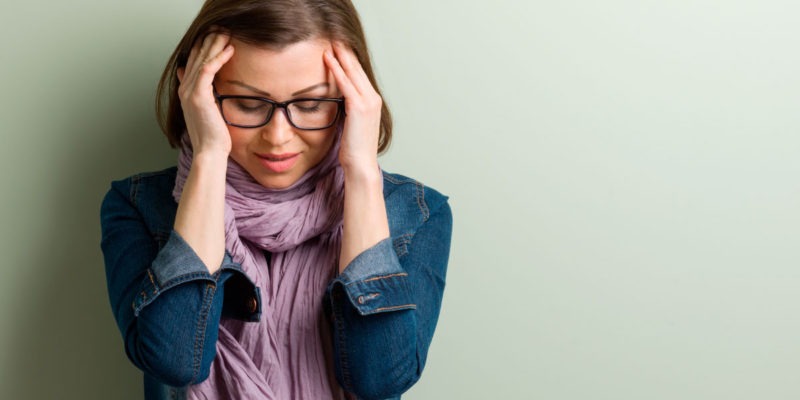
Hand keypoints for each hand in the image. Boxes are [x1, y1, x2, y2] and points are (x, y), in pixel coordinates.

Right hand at [177, 32, 234, 156]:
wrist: (210, 151)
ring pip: (201, 60)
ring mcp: (189, 92)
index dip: (202, 48)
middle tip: (220, 29)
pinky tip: (229, 50)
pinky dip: (218, 58)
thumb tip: (199, 78)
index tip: (215, 37)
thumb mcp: (207, 111)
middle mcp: (185, 89)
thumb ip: (203, 94)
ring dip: (214, 44)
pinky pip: (207, 70)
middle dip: (208, 41)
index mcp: (186, 92)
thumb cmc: (213, 135)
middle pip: (195, 57)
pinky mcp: (199, 96)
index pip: (192, 62)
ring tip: (225, 33)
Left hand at [323, 42, 381, 173]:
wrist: (360, 165)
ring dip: (340, 56)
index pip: (359, 75)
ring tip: (329, 42)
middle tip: (334, 37)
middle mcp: (373, 99)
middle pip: (357, 69)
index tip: (338, 47)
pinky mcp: (359, 107)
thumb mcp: (351, 125)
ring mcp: (368, 102)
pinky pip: (345, 83)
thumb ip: (347, 110)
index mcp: (373, 102)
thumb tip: (336, 101)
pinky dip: (336, 69)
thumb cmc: (353, 150)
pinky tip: (327, 59)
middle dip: (345, 52)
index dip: (349, 59)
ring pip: (352, 72)